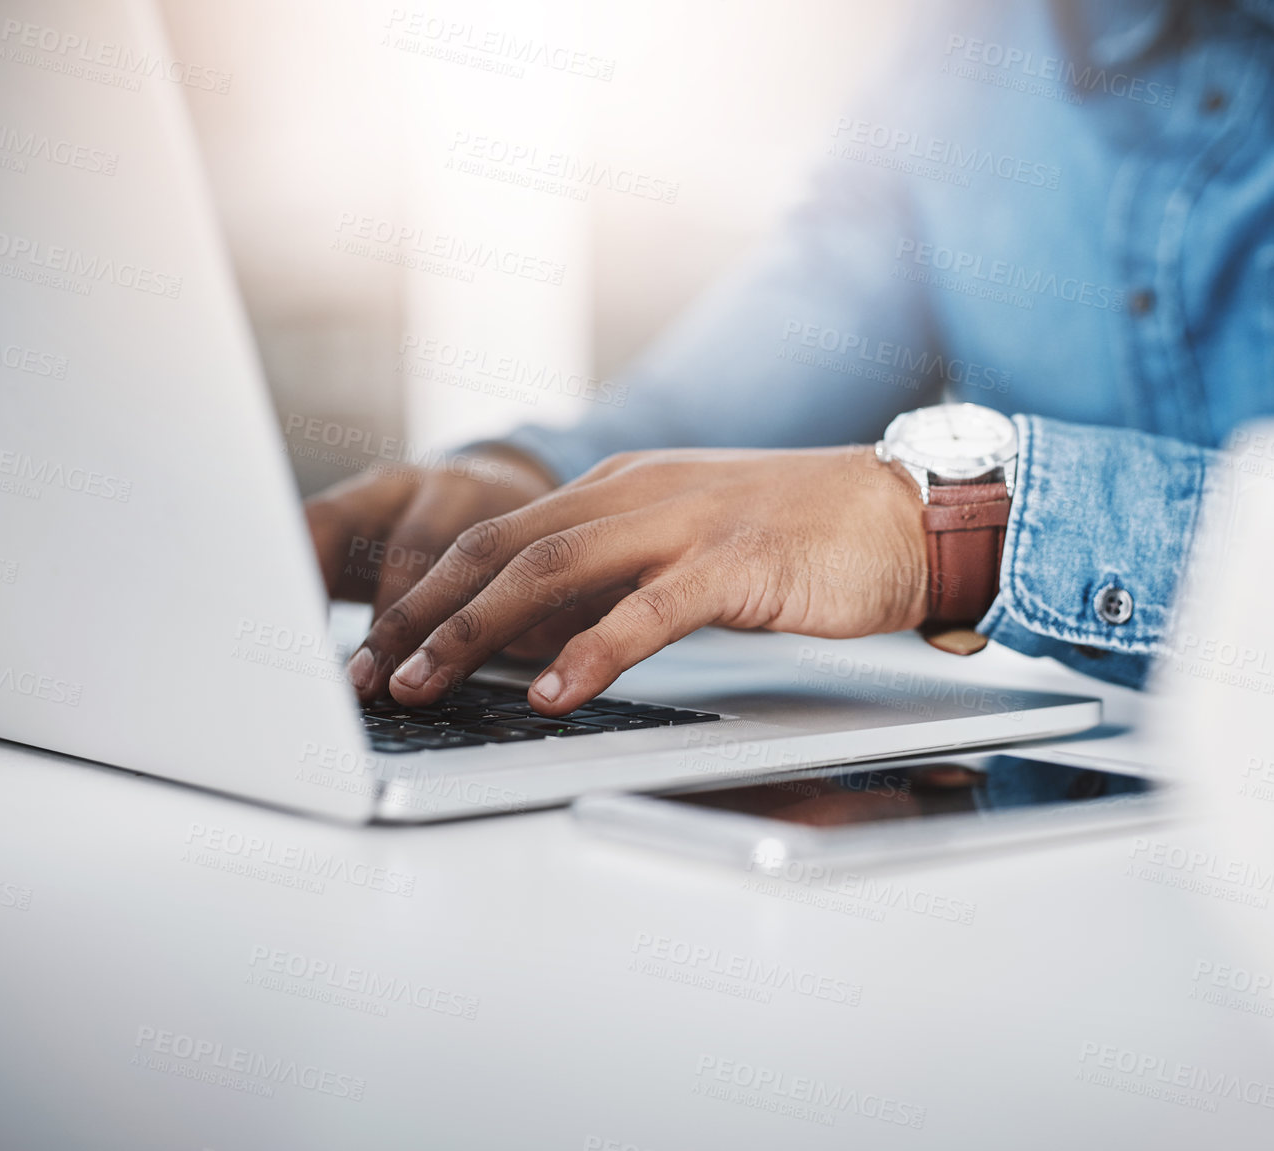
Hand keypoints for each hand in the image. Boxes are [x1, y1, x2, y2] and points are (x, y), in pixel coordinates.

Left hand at [344, 447, 928, 714]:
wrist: (906, 511)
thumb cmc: (802, 539)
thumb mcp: (690, 545)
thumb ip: (617, 578)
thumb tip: (541, 641)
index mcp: (620, 488)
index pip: (496, 536)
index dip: (422, 591)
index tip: (373, 645)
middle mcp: (639, 493)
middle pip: (499, 548)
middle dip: (420, 613)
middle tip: (367, 673)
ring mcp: (688, 523)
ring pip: (551, 571)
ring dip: (475, 632)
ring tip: (425, 684)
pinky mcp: (738, 563)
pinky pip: (648, 610)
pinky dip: (592, 652)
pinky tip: (555, 693)